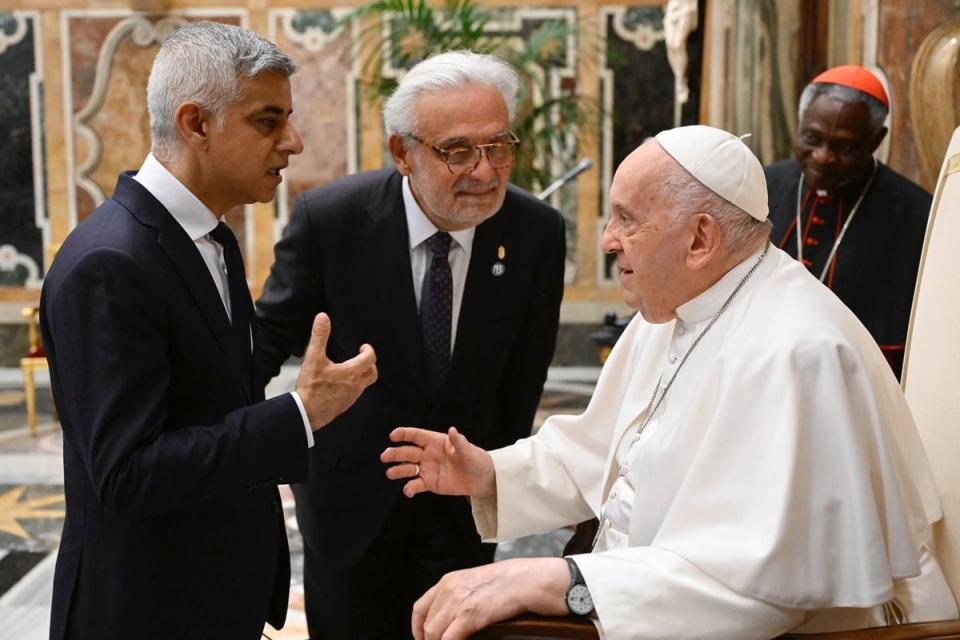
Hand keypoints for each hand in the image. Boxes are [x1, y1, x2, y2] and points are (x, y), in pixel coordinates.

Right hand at [295, 313, 377, 430]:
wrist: (306, 413)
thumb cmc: (311, 387)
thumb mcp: (313, 358)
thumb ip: (319, 336)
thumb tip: (323, 317)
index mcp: (351, 373)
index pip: (370, 359)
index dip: (368, 351)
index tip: (363, 347)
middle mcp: (355, 386)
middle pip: (372, 373)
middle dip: (370, 364)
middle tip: (362, 357)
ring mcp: (351, 398)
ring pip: (364, 385)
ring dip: (362, 375)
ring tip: (351, 369)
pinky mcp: (344, 406)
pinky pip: (355, 394)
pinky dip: (353, 386)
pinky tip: (341, 384)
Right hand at [381, 426, 494, 498]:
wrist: (481, 479)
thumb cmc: (475, 459)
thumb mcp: (468, 450)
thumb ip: (459, 441)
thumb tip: (453, 430)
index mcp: (436, 442)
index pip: (416, 436)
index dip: (404, 434)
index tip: (393, 435)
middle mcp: (428, 454)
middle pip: (408, 452)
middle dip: (395, 453)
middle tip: (385, 456)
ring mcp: (427, 469)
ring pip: (408, 469)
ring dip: (398, 470)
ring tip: (390, 473)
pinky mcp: (430, 483)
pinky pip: (416, 485)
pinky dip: (410, 488)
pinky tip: (408, 491)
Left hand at [411, 558, 569, 639]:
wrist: (525, 580)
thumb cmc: (507, 582)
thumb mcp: (475, 582)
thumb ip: (459, 595)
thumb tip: (452, 616)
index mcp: (448, 581)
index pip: (420, 608)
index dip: (417, 628)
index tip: (422, 639)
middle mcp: (448, 589)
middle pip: (427, 624)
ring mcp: (458, 602)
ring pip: (434, 634)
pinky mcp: (469, 615)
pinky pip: (449, 639)